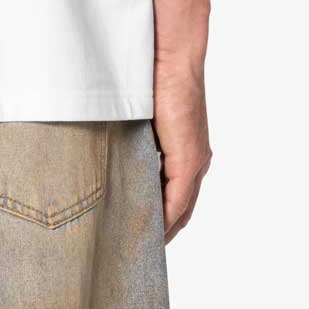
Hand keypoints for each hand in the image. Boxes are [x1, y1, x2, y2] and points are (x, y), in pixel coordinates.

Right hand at [152, 60, 212, 242]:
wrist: (172, 57)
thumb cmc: (153, 81)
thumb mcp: (142, 125)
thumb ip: (135, 148)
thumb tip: (112, 163)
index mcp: (186, 154)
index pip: (176, 199)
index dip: (160, 221)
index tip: (140, 237)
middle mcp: (196, 162)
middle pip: (180, 213)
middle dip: (161, 234)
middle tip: (137, 252)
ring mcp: (195, 162)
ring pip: (180, 212)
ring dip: (162, 231)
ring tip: (139, 248)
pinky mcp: (189, 159)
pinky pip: (177, 202)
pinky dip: (165, 221)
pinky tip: (150, 234)